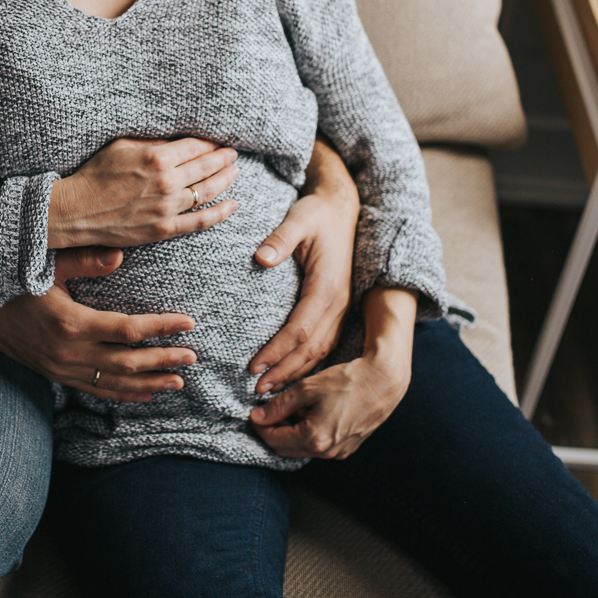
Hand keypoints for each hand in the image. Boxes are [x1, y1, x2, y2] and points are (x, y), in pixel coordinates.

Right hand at [0, 246, 197, 401]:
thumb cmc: (16, 282)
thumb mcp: (47, 266)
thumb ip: (84, 260)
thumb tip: (121, 255)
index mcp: (72, 323)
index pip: (129, 330)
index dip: (162, 328)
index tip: (188, 323)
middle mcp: (70, 353)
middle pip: (129, 362)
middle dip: (164, 359)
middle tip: (192, 356)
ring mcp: (65, 369)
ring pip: (116, 382)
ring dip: (149, 383)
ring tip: (178, 382)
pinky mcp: (59, 376)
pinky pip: (97, 390)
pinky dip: (123, 394)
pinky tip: (145, 395)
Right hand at [47, 138, 239, 248]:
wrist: (78, 211)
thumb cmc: (96, 174)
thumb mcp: (122, 146)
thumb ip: (153, 143)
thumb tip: (177, 141)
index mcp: (156, 158)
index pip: (196, 146)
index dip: (211, 142)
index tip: (219, 140)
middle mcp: (166, 182)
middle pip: (206, 167)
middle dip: (224, 158)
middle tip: (233, 153)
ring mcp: (167, 208)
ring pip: (207, 191)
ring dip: (226, 180)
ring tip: (235, 172)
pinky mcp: (164, 229)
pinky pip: (200, 221)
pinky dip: (220, 213)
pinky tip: (232, 205)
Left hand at [246, 137, 357, 393]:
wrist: (344, 207)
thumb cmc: (317, 213)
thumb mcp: (298, 218)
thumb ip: (280, 238)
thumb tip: (261, 258)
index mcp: (327, 286)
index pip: (300, 330)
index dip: (277, 352)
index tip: (253, 367)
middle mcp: (338, 302)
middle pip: (311, 348)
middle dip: (285, 372)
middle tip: (257, 391)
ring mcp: (342, 307)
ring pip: (321, 350)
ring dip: (297, 372)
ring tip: (271, 389)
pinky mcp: (340, 308)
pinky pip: (326, 342)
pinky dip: (308, 362)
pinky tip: (291, 372)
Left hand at [251, 287, 415, 458]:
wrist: (384, 381)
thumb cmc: (347, 380)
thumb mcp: (307, 388)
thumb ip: (280, 405)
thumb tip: (259, 417)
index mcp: (315, 438)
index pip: (275, 440)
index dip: (261, 427)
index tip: (254, 414)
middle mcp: (327, 451)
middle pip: (287, 449)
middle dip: (273, 432)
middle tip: (266, 414)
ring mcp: (340, 452)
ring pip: (303, 449)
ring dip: (291, 433)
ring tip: (288, 411)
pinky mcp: (349, 447)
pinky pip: (320, 446)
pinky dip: (308, 434)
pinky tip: (308, 415)